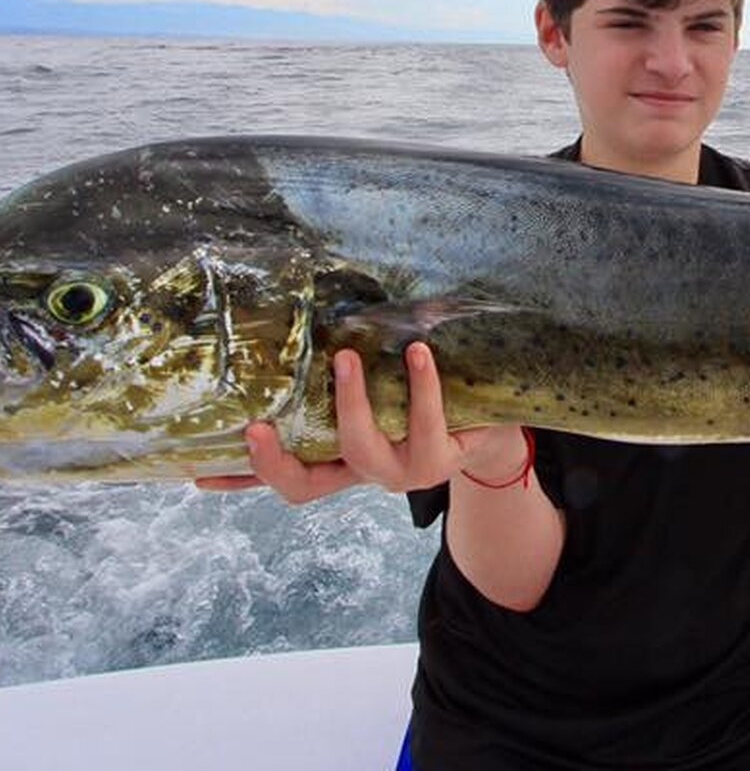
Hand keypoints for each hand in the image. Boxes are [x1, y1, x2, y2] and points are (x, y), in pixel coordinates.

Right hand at [196, 343, 522, 503]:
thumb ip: (341, 380)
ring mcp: (401, 472)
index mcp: (341, 462)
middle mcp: (365, 474)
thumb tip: (298, 325)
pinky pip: (425, 422)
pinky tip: (418, 352)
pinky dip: (421, 384)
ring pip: (362, 449)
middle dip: (276, 460)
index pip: (285, 481)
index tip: (197, 475)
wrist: (491, 427)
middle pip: (306, 486)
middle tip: (255, 424)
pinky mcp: (440, 459)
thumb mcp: (381, 395)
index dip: (245, 482)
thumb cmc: (425, 402)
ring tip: (347, 357)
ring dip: (350, 402)